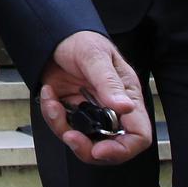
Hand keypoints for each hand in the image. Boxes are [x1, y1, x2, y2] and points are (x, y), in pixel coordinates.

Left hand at [38, 31, 151, 165]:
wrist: (53, 35)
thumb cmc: (82, 40)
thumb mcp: (95, 56)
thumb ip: (109, 83)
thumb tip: (125, 107)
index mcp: (128, 97)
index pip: (138, 135)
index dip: (123, 149)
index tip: (100, 150)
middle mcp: (112, 109)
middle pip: (110, 147)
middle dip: (87, 148)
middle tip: (69, 136)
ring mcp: (91, 113)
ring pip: (84, 142)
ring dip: (63, 128)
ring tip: (52, 102)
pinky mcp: (72, 112)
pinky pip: (63, 127)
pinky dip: (52, 115)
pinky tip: (48, 94)